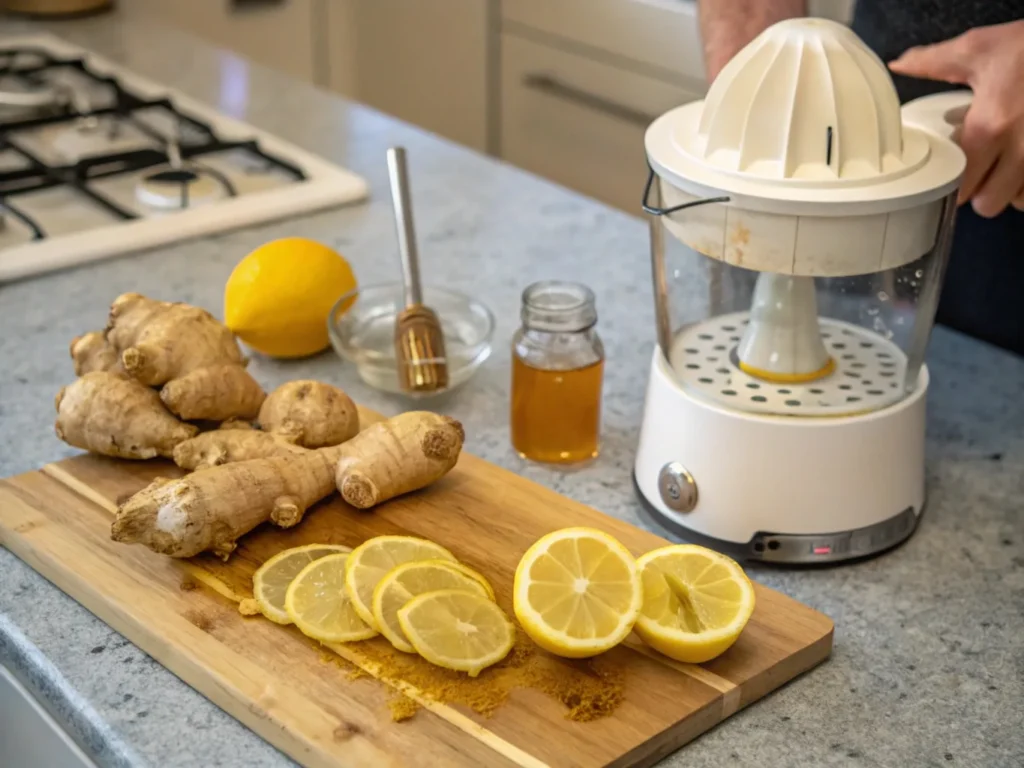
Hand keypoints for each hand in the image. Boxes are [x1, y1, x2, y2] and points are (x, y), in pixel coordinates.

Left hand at [889, 21, 1023, 216]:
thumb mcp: (981, 48)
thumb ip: (935, 62)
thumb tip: (899, 63)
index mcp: (991, 125)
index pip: (960, 184)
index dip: (952, 183)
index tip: (953, 172)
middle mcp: (1023, 149)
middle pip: (989, 204)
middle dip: (981, 191)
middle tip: (978, 170)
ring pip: (1020, 202)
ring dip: (1011, 190)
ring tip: (1005, 165)